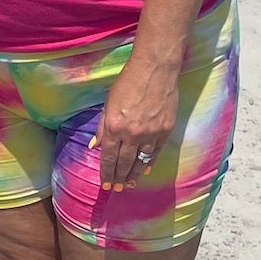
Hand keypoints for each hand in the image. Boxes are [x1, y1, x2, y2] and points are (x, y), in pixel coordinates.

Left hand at [91, 54, 178, 189]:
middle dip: (119, 177)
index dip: (107, 172)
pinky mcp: (166, 130)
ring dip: (134, 174)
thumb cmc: (127, 83)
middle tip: (117, 189)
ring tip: (129, 184)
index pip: (109, 157)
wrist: (154, 70)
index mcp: (114, 126)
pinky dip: (149, 162)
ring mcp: (150, 133)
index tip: (106, 184)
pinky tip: (144, 170)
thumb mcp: (108, 104)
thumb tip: (95, 147)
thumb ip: (102, 127)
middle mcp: (132, 133)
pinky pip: (156, 152)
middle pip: (124, 162)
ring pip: (141, 161)